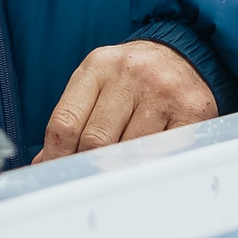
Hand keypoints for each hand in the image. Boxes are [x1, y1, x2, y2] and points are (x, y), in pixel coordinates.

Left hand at [33, 41, 217, 161]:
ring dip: (118, 170)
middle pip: (95, 140)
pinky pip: (163, 153)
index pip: (65, 122)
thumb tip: (45, 162)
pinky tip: (144, 168)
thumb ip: (71, 118)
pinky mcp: (191, 111)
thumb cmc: (132, 77)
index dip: (56, 157)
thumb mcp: (96, 82)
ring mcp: (163, 91)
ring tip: (114, 178)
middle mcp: (130, 74)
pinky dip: (149, 167)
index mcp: (98, 66)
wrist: (182, 54)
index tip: (55, 175)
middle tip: (85, 183)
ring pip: (129, 150)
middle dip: (87, 166)